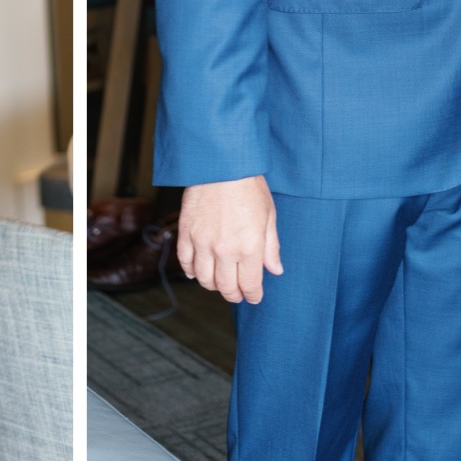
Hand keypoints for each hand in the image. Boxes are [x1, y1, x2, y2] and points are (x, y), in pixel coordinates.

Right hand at [177, 174, 282, 303]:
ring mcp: (202, 242)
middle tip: (237, 294)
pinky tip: (197, 272)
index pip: (250, 285)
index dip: (253, 295)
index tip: (254, 297)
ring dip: (212, 285)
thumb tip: (275, 270)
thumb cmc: (248, 186)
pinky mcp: (186, 232)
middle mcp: (225, 250)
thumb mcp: (268, 216)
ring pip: (204, 279)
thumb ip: (271, 247)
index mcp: (249, 247)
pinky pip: (185, 261)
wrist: (221, 163)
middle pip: (225, 287)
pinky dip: (191, 271)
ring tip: (219, 282)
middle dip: (233, 295)